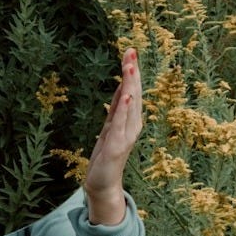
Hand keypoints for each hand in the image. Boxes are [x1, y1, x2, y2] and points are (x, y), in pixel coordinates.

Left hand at [84, 48, 142, 224]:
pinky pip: (120, 125)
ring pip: (129, 106)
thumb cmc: (107, 155)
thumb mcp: (110, 126)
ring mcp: (126, 136)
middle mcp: (132, 126)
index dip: (131, 71)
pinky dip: (123, 110)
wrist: (102, 183)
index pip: (131, 91)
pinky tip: (125, 97)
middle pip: (133, 94)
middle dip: (132, 73)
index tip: (130, 51)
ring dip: (129, 86)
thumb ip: (117, 108)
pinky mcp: (116, 147)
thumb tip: (122, 86)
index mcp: (130, 120)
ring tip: (130, 68)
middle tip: (131, 51)